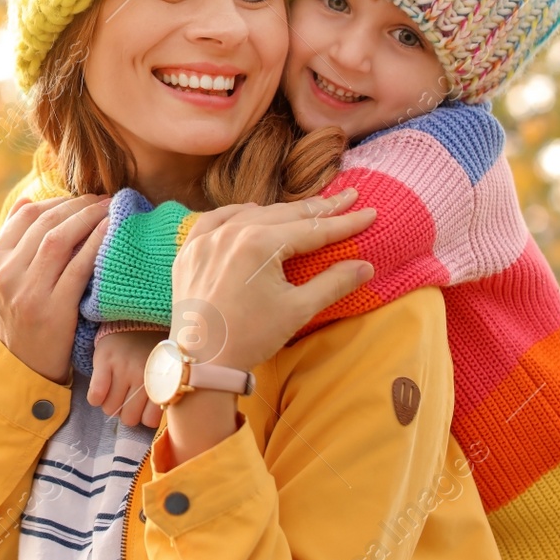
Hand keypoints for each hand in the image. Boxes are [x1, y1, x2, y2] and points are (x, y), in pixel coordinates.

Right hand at [0, 194, 110, 383]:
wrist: (23, 368)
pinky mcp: (53, 309)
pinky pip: (79, 266)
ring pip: (60, 239)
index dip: (58, 201)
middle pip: (46, 224)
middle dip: (79, 206)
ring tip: (111, 210)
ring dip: (90, 218)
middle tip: (104, 200)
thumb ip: (14, 241)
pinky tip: (112, 232)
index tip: (81, 199)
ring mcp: (27, 292)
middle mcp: (4, 274)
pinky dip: (97, 243)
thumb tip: (27, 200)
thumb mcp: (5, 280)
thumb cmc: (22, 317)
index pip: (25, 216)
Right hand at [86, 330, 164, 428]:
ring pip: (111, 409)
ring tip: (114, 392)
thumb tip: (150, 420)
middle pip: (129, 418)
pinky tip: (101, 389)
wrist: (135, 317)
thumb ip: (161, 392)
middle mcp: (143, 376)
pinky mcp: (104, 362)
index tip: (142, 407)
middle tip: (127, 399)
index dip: (143, 417)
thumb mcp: (164, 371)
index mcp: (161, 381)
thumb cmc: (151, 350)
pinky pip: (95, 396)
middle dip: (126, 412)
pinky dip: (96, 397)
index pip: (149, 420)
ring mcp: (123, 369)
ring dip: (111, 404)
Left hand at [170, 188, 374, 373]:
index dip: (344, 222)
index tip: (370, 212)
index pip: (312, 229)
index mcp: (260, 244)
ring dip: (281, 211)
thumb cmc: (251, 337)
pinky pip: (214, 220)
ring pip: (251, 214)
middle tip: (348, 197)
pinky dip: (236, 214)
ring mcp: (206, 239)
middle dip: (320, 209)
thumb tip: (365, 266)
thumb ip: (333, 283)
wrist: (201, 362)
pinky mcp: (190, 251)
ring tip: (308, 208)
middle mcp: (231, 232)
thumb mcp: (298, 310)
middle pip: (285, 214)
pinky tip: (250, 212)